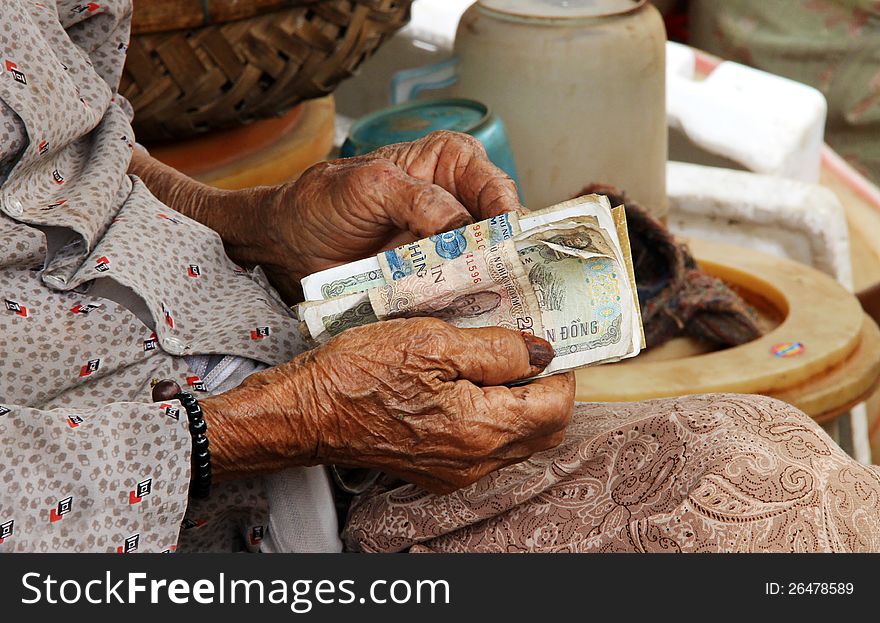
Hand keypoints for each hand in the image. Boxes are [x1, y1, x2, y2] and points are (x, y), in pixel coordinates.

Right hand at [201, 318, 574, 492]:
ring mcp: (456, 471)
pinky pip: (486, 447)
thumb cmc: (361, 372)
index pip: (556, 407)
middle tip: (529, 351)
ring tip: (497, 363)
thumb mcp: (433, 342)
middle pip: (543, 430)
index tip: (551, 341)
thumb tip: (542, 354)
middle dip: (548, 391)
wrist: (307, 412)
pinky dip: (492, 418)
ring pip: (515, 441)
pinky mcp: (437, 470)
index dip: (563, 371)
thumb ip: (497, 350)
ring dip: (520, 404)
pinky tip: (469, 386)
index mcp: (482, 429)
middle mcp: (476, 461)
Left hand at [253, 131, 522, 300]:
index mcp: (452, 163)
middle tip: (501, 283)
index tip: (503, 249)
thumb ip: (420, 200)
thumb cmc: (325, 200)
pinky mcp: (437, 281)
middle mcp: (461, 203)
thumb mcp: (371, 186)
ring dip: (489, 286)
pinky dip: (467, 305)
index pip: (498, 188)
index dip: (507, 219)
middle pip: (504, 232)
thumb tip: (463, 230)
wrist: (289, 244)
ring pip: (490, 266)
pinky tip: (467, 313)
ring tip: (488, 303)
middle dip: (505, 258)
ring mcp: (450, 247)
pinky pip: (464, 293)